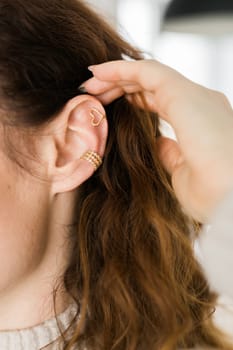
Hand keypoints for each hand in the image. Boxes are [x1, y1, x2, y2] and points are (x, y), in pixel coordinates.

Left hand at [81, 59, 232, 222]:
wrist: (229, 197)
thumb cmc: (211, 194)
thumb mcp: (181, 173)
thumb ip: (169, 153)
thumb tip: (157, 144)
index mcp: (199, 121)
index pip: (161, 102)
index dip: (133, 101)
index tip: (108, 106)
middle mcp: (198, 103)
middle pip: (151, 86)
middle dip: (119, 87)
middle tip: (92, 93)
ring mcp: (192, 95)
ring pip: (147, 74)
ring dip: (115, 76)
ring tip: (89, 83)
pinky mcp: (183, 92)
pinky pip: (146, 71)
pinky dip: (119, 69)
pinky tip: (98, 73)